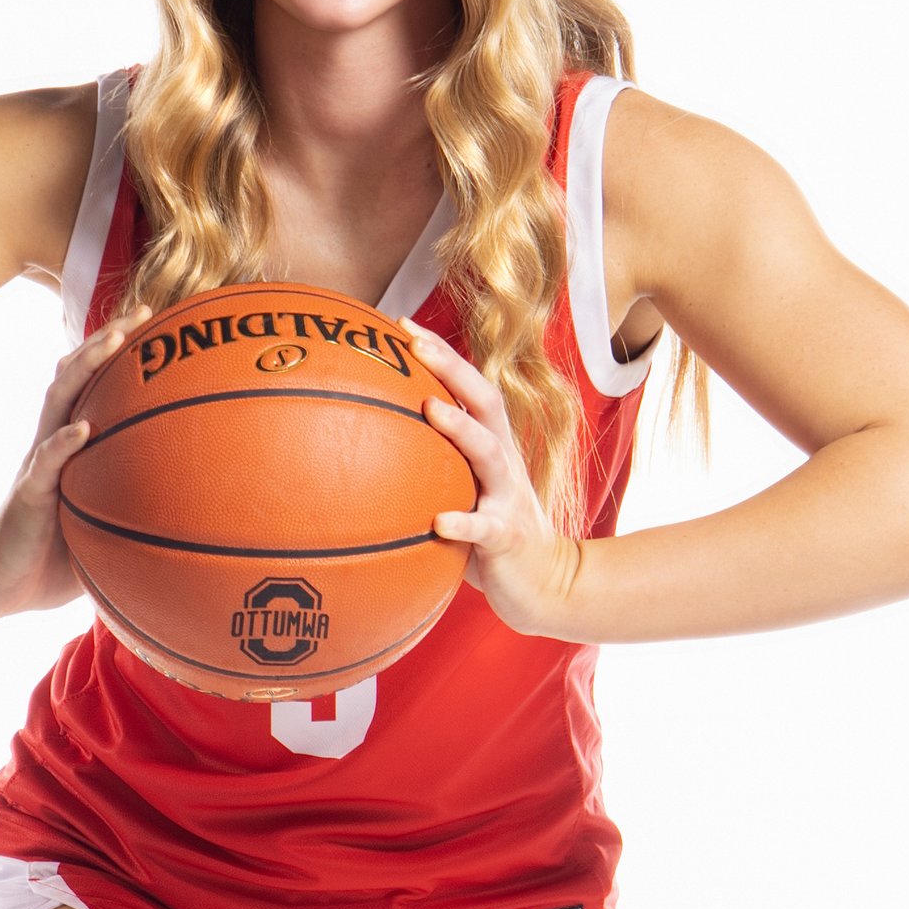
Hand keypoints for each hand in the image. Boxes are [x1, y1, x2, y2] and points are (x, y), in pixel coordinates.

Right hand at [0, 310, 145, 620]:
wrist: (0, 583)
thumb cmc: (53, 556)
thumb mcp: (101, 523)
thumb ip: (134, 504)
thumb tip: (195, 509)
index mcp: (70, 445)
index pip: (93, 384)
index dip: (118, 351)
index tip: (157, 323)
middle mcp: (53, 442)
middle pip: (77, 375)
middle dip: (107, 339)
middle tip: (144, 313)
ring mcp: (39, 463)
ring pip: (60, 401)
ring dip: (86, 368)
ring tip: (113, 341)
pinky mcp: (29, 494)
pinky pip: (47, 462)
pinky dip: (64, 443)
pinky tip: (83, 429)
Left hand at [406, 319, 588, 638]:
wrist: (545, 583)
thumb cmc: (491, 534)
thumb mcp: (464, 492)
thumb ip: (431, 468)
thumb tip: (364, 450)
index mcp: (492, 446)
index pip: (470, 387)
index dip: (441, 353)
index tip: (401, 325)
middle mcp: (503, 461)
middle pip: (484, 401)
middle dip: (452, 368)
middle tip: (415, 345)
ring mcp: (508, 496)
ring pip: (488, 453)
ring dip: (460, 428)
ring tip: (429, 409)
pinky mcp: (507, 536)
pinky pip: (484, 528)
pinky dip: (463, 523)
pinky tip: (438, 521)